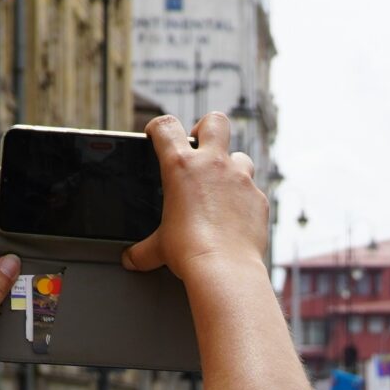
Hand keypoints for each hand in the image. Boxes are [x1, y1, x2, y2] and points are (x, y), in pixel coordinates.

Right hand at [124, 113, 268, 286]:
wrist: (225, 269)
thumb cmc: (189, 253)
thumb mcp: (159, 248)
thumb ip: (144, 250)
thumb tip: (131, 259)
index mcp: (180, 166)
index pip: (165, 126)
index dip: (158, 127)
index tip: (157, 136)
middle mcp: (213, 165)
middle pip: (215, 121)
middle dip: (206, 128)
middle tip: (200, 146)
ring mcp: (240, 179)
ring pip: (240, 156)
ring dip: (231, 167)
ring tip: (222, 188)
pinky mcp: (258, 199)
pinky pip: (252, 191)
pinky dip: (245, 200)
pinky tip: (237, 217)